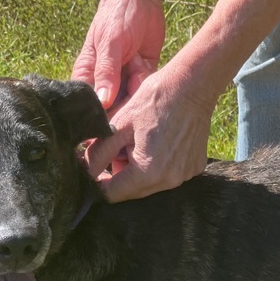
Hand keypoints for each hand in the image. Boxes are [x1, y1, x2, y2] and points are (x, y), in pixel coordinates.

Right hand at [72, 0, 165, 110]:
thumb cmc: (117, 17)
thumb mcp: (110, 43)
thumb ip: (106, 72)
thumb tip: (102, 101)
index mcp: (88, 75)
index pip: (88, 104)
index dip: (98, 113)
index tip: (110, 112)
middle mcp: (105, 82)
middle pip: (112, 109)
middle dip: (123, 99)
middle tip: (129, 76)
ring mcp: (124, 81)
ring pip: (131, 101)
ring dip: (136, 85)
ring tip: (135, 61)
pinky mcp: (142, 78)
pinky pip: (146, 90)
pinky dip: (146, 77)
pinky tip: (142, 60)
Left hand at [84, 66, 214, 202]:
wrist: (193, 86)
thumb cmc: (154, 99)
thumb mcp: (118, 124)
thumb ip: (99, 153)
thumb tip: (85, 171)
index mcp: (147, 172)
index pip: (114, 194)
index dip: (99, 184)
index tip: (94, 170)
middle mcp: (168, 181)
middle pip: (133, 192)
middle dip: (121, 176)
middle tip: (119, 149)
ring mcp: (184, 176)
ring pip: (151, 185)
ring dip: (140, 171)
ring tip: (140, 142)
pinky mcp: (194, 169)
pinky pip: (168, 176)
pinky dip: (159, 166)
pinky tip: (159, 143)